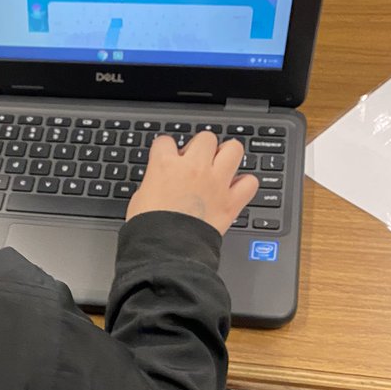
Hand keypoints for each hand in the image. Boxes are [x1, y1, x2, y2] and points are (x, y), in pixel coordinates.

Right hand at [126, 132, 258, 235]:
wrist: (165, 251)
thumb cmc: (149, 229)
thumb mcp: (140, 198)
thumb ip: (154, 181)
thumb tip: (160, 180)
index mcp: (165, 165)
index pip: (166, 141)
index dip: (166, 150)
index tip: (167, 158)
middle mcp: (193, 168)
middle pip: (205, 138)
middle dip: (201, 148)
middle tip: (197, 162)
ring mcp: (215, 183)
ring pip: (233, 149)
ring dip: (227, 156)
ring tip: (220, 167)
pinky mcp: (230, 202)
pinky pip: (250, 182)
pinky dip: (244, 185)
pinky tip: (234, 190)